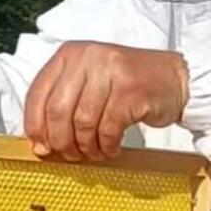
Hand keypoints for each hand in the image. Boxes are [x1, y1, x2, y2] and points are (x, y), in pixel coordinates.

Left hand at [24, 42, 188, 160]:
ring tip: (93, 153)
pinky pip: (108, 128)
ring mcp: (110, 71)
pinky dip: (106, 145)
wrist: (175, 79)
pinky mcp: (130, 90)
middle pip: (58, 110)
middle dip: (60, 141)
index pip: (38, 93)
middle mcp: (87, 58)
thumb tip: (39, 143)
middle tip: (69, 155)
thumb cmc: (125, 86)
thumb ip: (63, 103)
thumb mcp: (88, 82)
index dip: (35, 125)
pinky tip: (111, 148)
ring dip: (86, 146)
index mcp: (69, 55)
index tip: (40, 147)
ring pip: (83, 122)